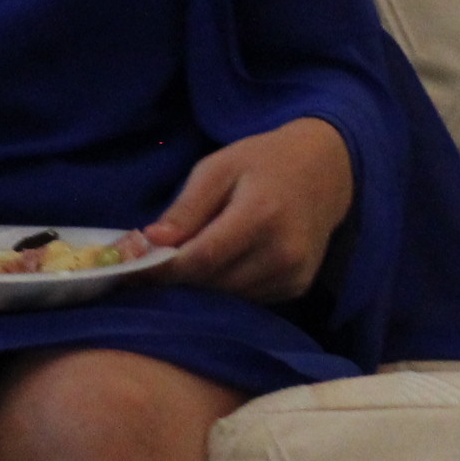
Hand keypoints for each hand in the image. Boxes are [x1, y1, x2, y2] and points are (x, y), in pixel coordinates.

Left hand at [146, 117, 354, 304]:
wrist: (326, 169)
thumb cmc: (264, 161)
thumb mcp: (219, 167)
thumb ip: (187, 207)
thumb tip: (151, 243)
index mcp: (260, 215)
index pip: (202, 258)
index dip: (164, 270)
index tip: (133, 271)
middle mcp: (281, 251)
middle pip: (213, 283)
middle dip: (179, 279)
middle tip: (155, 267)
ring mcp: (293, 273)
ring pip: (229, 297)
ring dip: (203, 287)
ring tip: (188, 264)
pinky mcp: (298, 286)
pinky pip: (249, 299)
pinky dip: (228, 288)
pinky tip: (225, 265)